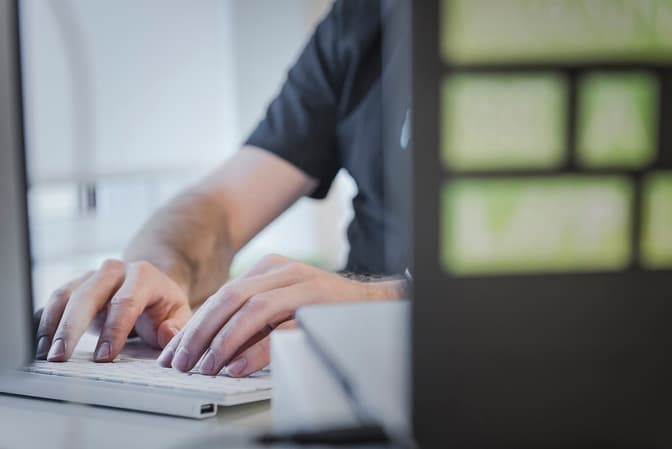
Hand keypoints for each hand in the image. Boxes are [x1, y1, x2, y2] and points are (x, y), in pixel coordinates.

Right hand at [35, 259, 191, 362]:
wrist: (147, 285)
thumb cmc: (162, 305)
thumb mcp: (179, 314)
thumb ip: (176, 326)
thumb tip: (167, 334)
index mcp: (143, 276)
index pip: (125, 302)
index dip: (114, 330)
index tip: (105, 357)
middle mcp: (113, 271)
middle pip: (87, 296)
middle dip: (72, 328)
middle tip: (60, 357)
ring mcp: (90, 276)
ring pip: (64, 296)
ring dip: (52, 326)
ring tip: (46, 356)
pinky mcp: (74, 286)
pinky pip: (53, 302)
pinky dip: (44, 323)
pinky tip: (39, 346)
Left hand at [157, 254, 402, 376]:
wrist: (376, 302)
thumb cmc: (324, 307)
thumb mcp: (284, 301)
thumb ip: (253, 313)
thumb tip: (210, 345)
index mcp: (269, 268)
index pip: (222, 296)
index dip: (195, 325)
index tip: (175, 353)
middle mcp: (284, 271)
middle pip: (229, 298)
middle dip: (200, 333)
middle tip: (180, 362)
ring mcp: (303, 285)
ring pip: (251, 309)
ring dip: (222, 341)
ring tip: (204, 367)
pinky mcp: (319, 305)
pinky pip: (280, 327)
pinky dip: (255, 349)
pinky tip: (237, 366)